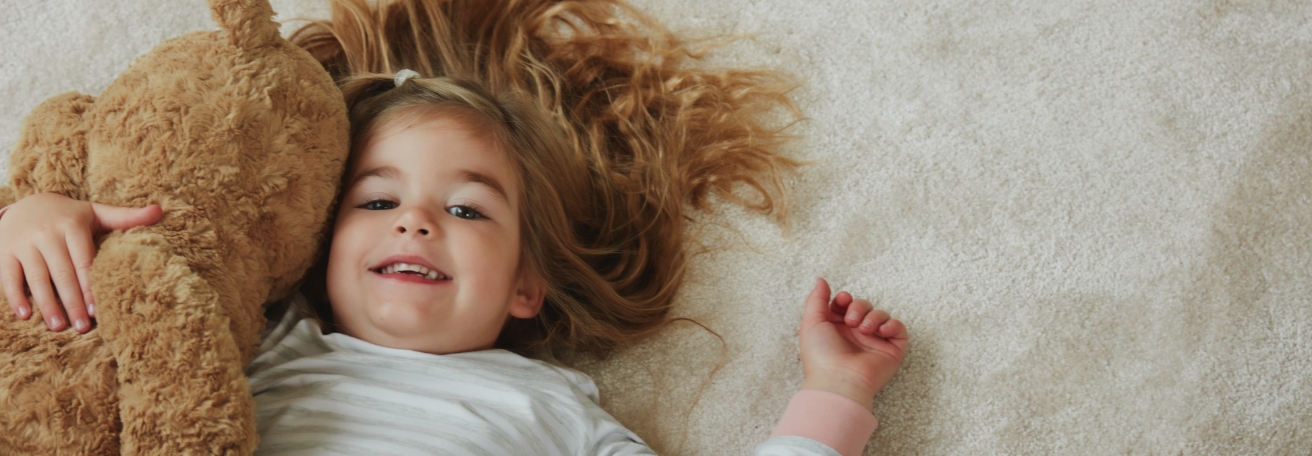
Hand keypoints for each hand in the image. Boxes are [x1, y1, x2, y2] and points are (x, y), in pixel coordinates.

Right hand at [0, 193, 161, 332]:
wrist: (26, 203)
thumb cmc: (69, 216)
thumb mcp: (96, 213)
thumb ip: (126, 217)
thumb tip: (161, 211)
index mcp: (72, 226)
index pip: (84, 261)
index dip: (91, 286)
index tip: (99, 310)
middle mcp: (47, 233)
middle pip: (62, 273)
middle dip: (73, 302)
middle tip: (82, 327)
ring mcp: (23, 243)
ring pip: (36, 278)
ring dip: (47, 304)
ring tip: (59, 326)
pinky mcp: (5, 251)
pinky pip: (9, 276)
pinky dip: (15, 296)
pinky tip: (26, 316)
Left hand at [798, 277, 907, 409]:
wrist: (839, 381)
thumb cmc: (821, 355)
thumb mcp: (812, 322)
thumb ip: (816, 299)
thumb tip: (821, 280)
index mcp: (836, 328)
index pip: (846, 304)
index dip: (845, 299)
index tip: (842, 301)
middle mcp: (855, 335)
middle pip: (864, 306)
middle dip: (859, 307)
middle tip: (851, 321)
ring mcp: (874, 342)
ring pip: (881, 315)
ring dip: (874, 316)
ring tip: (864, 330)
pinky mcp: (891, 350)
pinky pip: (899, 329)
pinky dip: (892, 325)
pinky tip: (880, 332)